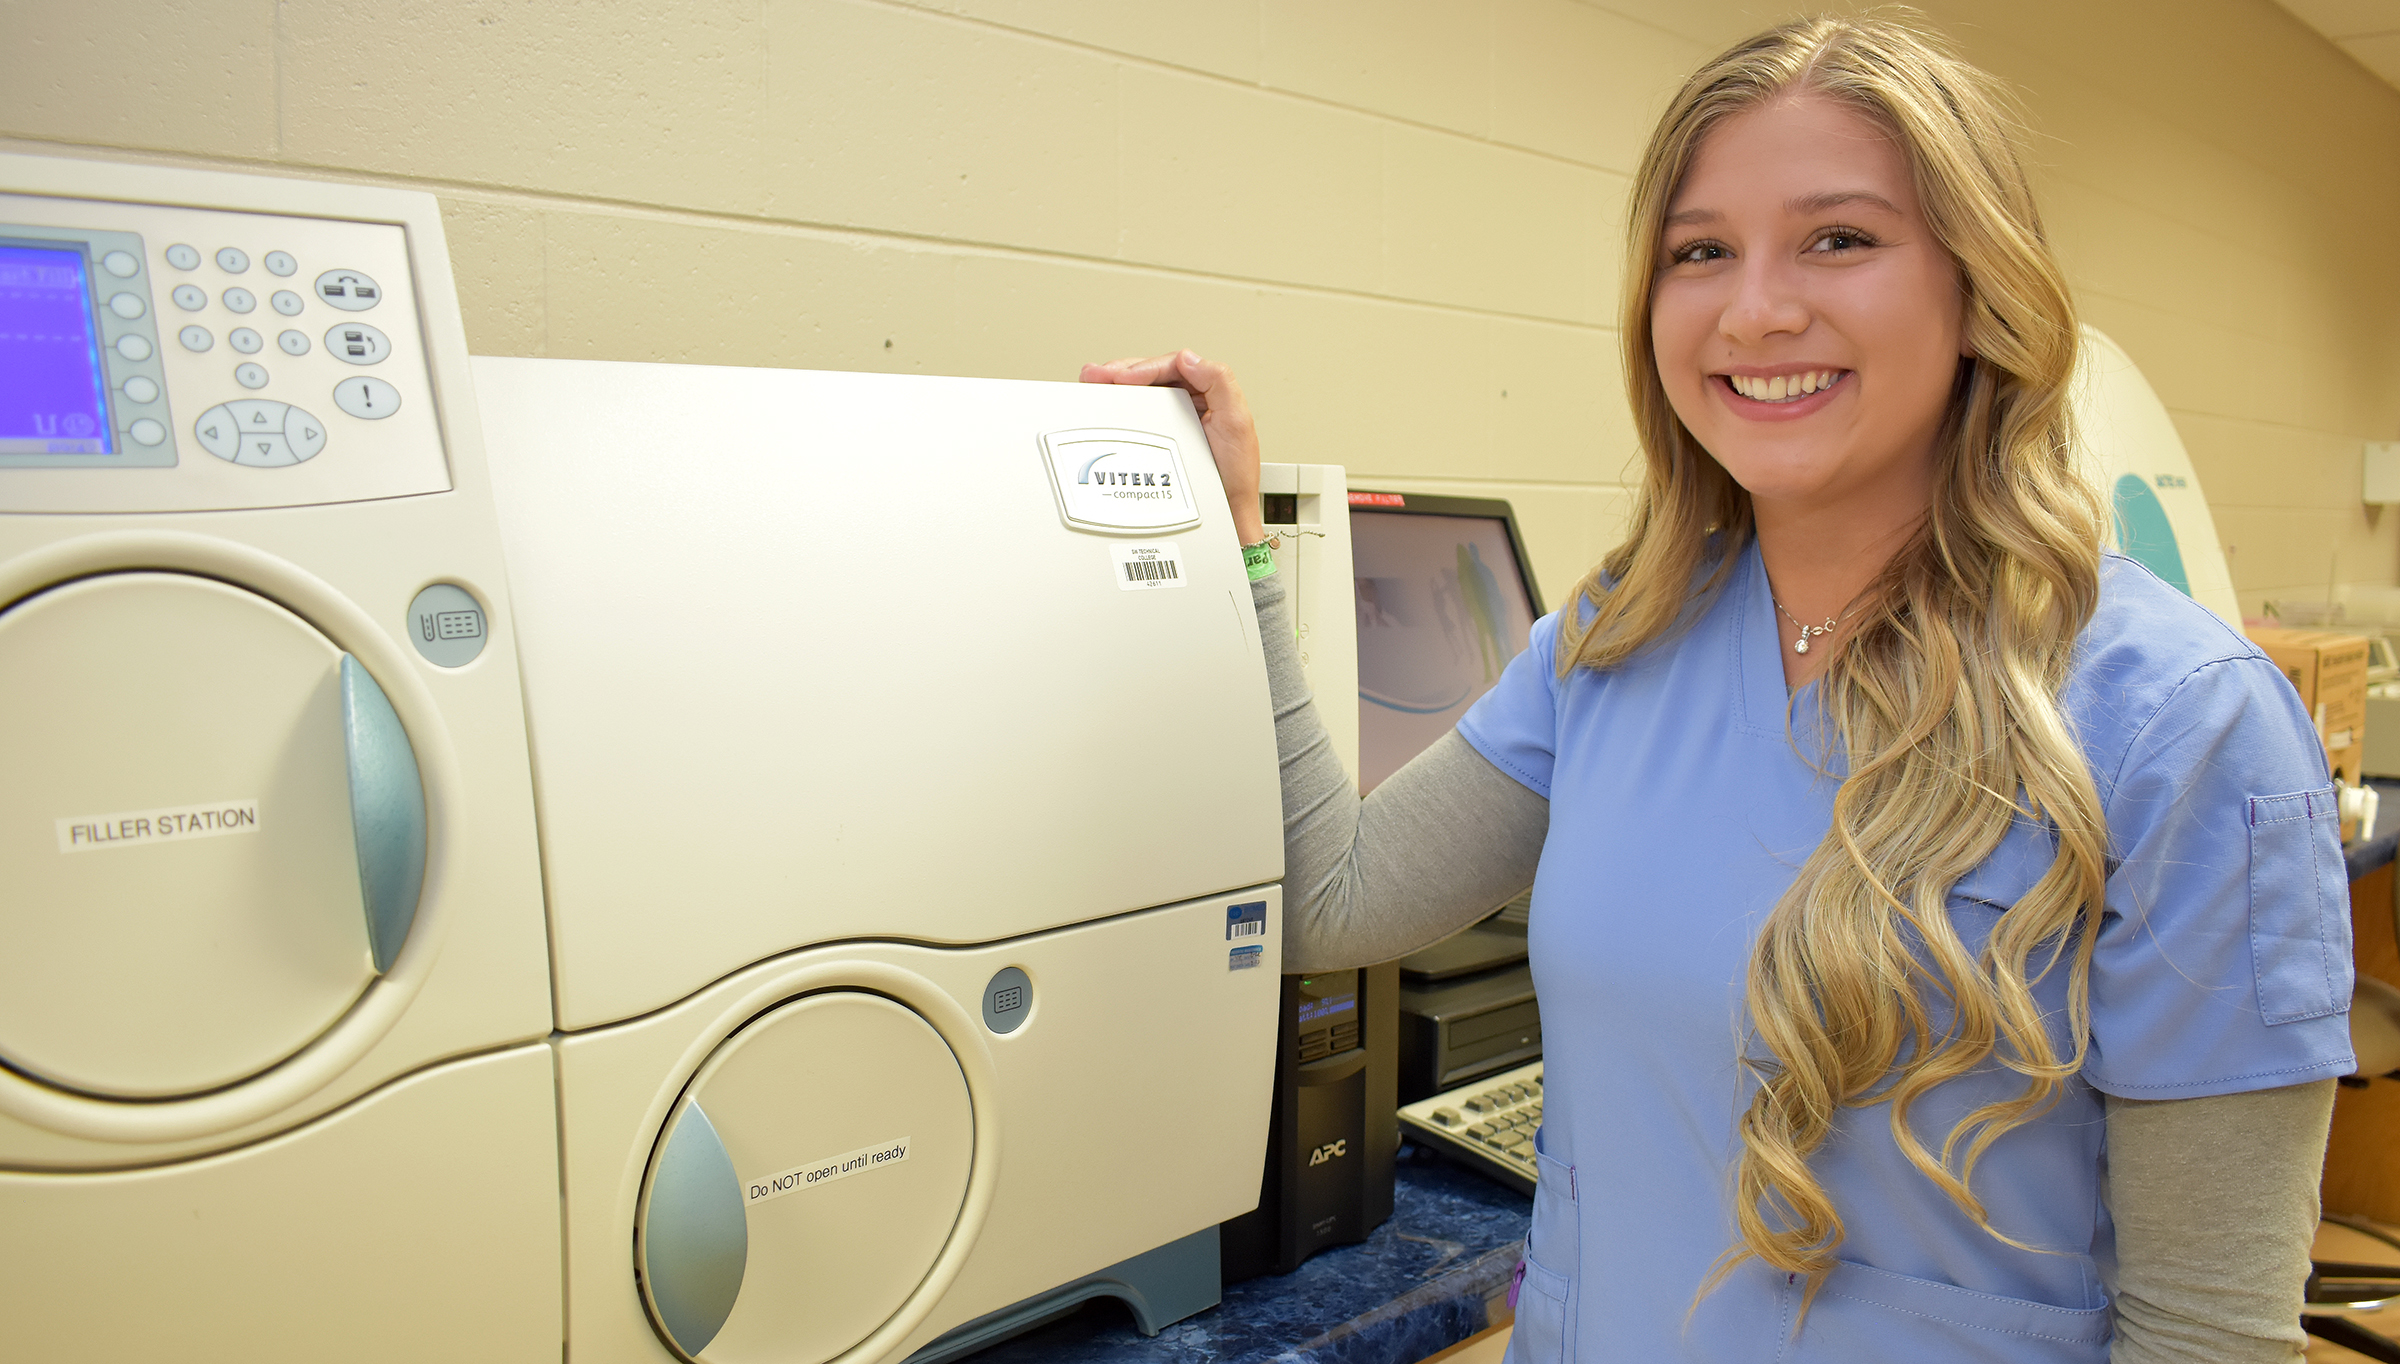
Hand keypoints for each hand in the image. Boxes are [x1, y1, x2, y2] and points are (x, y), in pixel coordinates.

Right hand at [1080, 349, 1266, 544]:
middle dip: (1121, 371)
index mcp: (1210, 392)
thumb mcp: (1237, 422)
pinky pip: (1137, 414)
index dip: (1145, 367)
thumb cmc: (1234, 475)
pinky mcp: (1162, 437)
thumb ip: (1219, 382)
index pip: (1173, 367)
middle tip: (1096, 374)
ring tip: (1092, 381)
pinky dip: (1118, 407)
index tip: (1124, 377)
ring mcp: (1174, 418)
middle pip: (1152, 375)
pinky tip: (1103, 403)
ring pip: (1141, 392)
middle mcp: (1191, 401)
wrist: (1226, 512)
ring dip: (1115, 385)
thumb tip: (1189, 358)